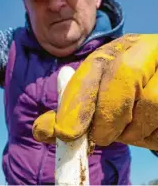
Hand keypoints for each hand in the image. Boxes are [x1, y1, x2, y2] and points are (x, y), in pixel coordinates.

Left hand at [33, 34, 157, 149]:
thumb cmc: (126, 96)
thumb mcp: (99, 98)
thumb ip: (71, 112)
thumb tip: (40, 129)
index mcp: (120, 49)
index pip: (95, 66)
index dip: (79, 99)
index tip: (65, 132)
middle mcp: (146, 51)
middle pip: (124, 75)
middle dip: (107, 114)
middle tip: (99, 138)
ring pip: (151, 101)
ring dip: (132, 129)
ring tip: (129, 129)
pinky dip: (152, 135)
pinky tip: (149, 129)